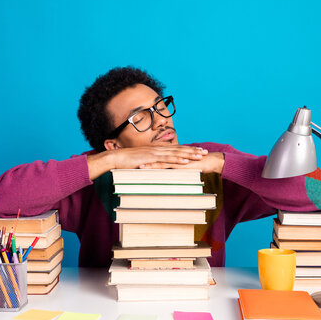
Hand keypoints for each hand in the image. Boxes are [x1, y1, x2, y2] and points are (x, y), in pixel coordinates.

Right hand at [87, 145, 208, 179]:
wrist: (115, 159)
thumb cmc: (126, 163)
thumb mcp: (141, 164)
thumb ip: (149, 165)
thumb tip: (155, 170)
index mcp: (156, 151)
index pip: (175, 150)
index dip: (187, 150)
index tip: (197, 151)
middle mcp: (157, 149)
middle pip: (179, 149)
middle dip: (193, 150)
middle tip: (205, 151)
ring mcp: (155, 152)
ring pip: (176, 152)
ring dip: (189, 154)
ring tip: (200, 155)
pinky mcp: (151, 157)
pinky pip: (166, 158)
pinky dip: (177, 158)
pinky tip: (186, 160)